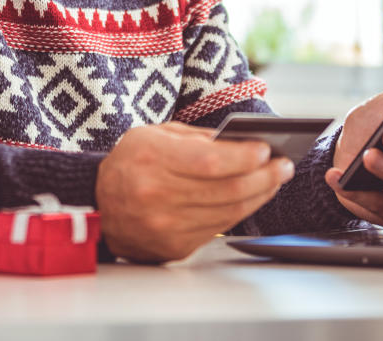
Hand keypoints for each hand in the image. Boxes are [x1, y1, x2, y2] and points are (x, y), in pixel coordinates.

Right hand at [96, 121, 294, 262]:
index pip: (211, 162)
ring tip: (274, 180)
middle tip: (284, 166)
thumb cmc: (131, 163)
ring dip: (259, 195)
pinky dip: (240, 212)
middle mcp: (157, 195)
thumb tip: (243, 143)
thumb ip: (197, 138)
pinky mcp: (174, 247)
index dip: (244, 157)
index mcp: (151, 159)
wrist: (98, 206)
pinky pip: (219, 229)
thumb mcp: (154, 135)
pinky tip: (252, 197)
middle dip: (264, 176)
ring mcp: (165, 226)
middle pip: (227, 189)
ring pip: (229, 212)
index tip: (266, 149)